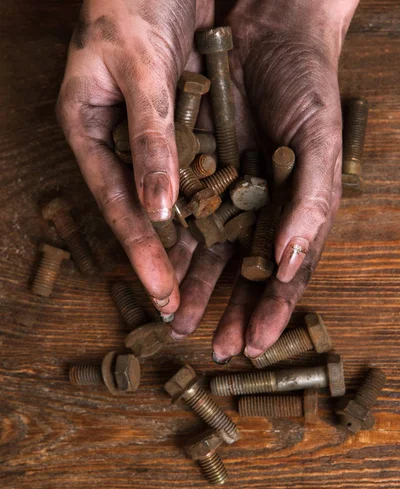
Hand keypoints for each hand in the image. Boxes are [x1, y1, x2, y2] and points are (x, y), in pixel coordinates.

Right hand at [57, 0, 212, 313]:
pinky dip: (208, 206)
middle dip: (162, 262)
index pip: (117, 202)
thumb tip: (157, 209)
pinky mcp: (181, 130)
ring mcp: (151, 140)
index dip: (138, 249)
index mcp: (89, 130)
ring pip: (171, 202)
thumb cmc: (131, 0)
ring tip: (200, 291)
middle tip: (178, 311)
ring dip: (187, 246)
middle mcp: (118, 144)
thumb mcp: (137, 67)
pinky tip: (224, 237)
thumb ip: (149, 138)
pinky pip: (196, 174)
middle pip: (142, 214)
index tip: (158, 291)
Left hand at [170, 0, 358, 359]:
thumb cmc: (308, 87)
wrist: (270, 33)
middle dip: (233, 314)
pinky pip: (188, 218)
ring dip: (198, 290)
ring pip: (214, 255)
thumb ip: (309, 204)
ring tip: (180, 323)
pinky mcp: (203, 176)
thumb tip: (288, 263)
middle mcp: (266, 212)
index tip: (253, 347)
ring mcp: (233, 197)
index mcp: (302, 213)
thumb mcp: (318, 145)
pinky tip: (164, 272)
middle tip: (216, 349)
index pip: (289, 275)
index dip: (273, 313)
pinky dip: (177, 247)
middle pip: (248, 276)